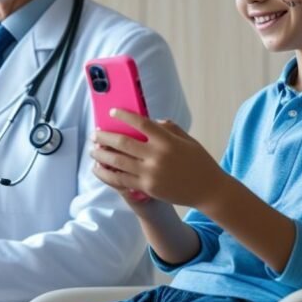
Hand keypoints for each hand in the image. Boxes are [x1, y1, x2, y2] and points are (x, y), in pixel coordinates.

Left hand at [90, 110, 227, 208]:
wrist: (209, 190)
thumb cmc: (199, 162)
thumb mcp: (187, 140)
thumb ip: (168, 128)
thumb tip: (148, 120)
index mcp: (167, 141)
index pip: (141, 123)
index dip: (124, 116)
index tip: (111, 111)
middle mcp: (157, 156)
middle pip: (123, 142)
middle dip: (104, 136)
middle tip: (94, 133)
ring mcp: (151, 173)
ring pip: (118, 162)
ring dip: (101, 154)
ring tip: (93, 149)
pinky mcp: (147, 188)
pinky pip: (121, 180)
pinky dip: (107, 174)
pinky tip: (98, 168)